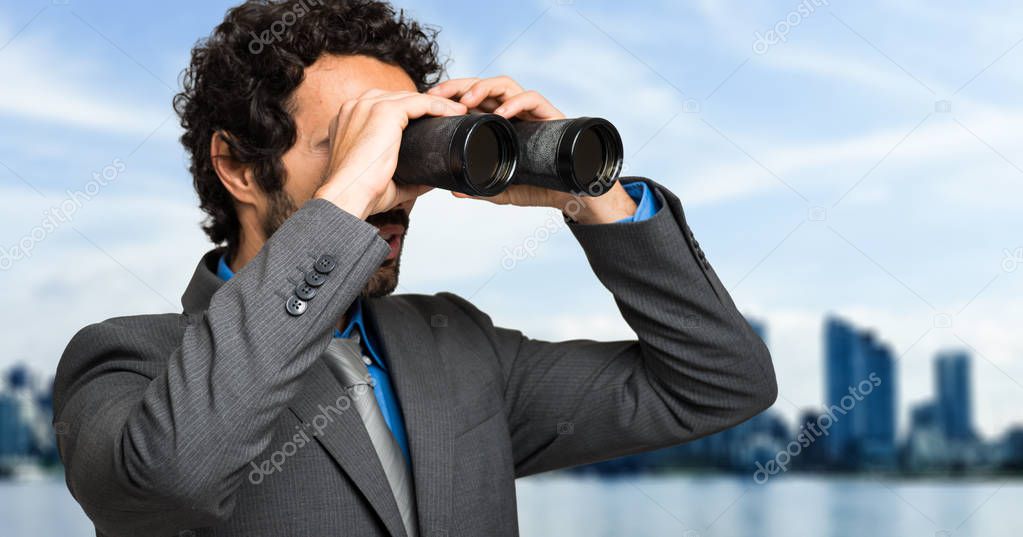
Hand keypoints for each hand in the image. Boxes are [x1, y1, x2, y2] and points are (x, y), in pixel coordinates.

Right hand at [314, 89, 467, 218]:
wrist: (347, 196)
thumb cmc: (359, 191)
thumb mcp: (383, 177)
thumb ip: (406, 175)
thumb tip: (429, 179)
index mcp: (350, 119)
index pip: (386, 105)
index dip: (412, 112)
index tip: (433, 122)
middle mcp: (356, 107)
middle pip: (399, 98)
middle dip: (426, 105)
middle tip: (451, 116)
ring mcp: (368, 106)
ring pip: (411, 97)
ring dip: (437, 104)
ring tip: (457, 113)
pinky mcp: (384, 111)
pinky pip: (418, 102)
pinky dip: (438, 106)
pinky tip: (452, 113)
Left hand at [427, 76, 636, 223]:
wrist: (573, 193)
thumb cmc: (540, 186)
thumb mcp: (503, 189)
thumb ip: (480, 188)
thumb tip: (454, 191)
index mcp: (498, 125)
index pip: (471, 100)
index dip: (449, 95)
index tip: (427, 99)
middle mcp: (513, 113)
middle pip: (482, 86)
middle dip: (458, 85)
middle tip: (438, 94)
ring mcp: (531, 112)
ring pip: (504, 84)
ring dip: (482, 87)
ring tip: (466, 102)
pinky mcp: (550, 115)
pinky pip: (532, 98)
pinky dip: (515, 103)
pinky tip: (500, 114)